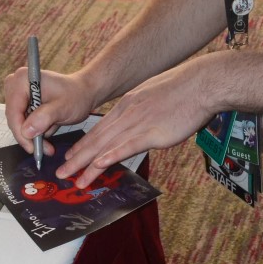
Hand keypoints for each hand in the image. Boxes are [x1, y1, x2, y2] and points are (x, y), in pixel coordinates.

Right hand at [4, 66, 97, 159]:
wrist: (83, 92)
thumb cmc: (76, 95)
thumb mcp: (62, 107)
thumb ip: (44, 118)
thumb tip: (26, 131)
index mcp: (23, 80)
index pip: (14, 110)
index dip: (20, 131)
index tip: (31, 147)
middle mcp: (16, 85)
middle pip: (14, 118)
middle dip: (28, 136)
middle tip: (44, 149)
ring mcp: (19, 95)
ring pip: (19, 123)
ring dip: (33, 137)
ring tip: (48, 147)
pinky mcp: (23, 104)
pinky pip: (24, 123)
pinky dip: (35, 132)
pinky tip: (48, 136)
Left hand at [56, 55, 219, 186]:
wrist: (201, 84)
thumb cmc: (184, 89)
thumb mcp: (156, 96)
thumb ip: (144, 110)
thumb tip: (143, 121)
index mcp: (128, 104)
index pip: (100, 128)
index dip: (84, 144)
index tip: (72, 155)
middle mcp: (128, 114)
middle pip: (96, 139)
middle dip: (77, 158)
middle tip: (61, 173)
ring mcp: (138, 123)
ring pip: (106, 146)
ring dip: (87, 165)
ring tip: (73, 179)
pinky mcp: (152, 133)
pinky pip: (127, 147)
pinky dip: (111, 156)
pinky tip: (98, 166)